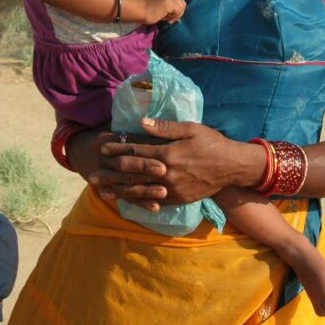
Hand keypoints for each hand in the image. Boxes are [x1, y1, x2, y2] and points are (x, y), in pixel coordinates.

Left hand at [95, 118, 260, 208]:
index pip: (136, 152)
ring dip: (119, 191)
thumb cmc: (212, 143)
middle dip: (111, 174)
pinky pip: (153, 201)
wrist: (232, 167)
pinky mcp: (178, 200)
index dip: (117, 150)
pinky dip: (138, 201)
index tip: (102, 149)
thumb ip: (165, 127)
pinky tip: (125, 201)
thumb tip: (141, 123)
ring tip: (102, 192)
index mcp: (168, 154)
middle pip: (132, 174)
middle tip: (92, 175)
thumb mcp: (191, 128)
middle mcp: (167, 174)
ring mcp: (172, 189)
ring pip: (140, 191)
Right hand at [142, 0, 184, 24]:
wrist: (139, 10)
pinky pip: (178, 12)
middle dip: (177, 13)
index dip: (176, 10)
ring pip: (182, 8)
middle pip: (183, 4)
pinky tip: (164, 18)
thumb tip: (179, 15)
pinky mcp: (169, 3)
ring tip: (165, 18)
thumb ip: (169, 7)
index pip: (180, 1)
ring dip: (175, 16)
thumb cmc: (147, 11)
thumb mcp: (161, 6)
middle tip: (168, 19)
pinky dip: (173, 17)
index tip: (168, 16)